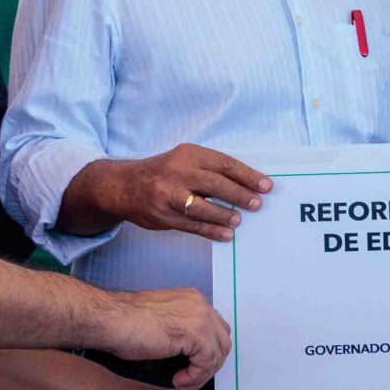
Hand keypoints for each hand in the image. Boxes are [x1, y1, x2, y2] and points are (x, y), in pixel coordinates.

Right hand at [99, 288, 230, 389]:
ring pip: (217, 354)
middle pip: (222, 342)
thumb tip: (193, 353)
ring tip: (181, 384)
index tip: (192, 370)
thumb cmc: (126, 324)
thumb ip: (183, 331)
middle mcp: (200, 305)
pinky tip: (178, 381)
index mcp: (193, 300)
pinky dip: (195, 377)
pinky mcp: (194, 333)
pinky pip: (206, 362)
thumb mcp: (164, 323)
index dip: (207, 355)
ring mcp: (200, 317)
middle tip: (189, 381)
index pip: (216, 330)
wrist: (111, 321)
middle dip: (208, 366)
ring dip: (201, 375)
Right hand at [113, 144, 272, 241]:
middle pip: (215, 184)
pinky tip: (225, 235)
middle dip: (240, 195)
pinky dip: (210, 230)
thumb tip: (247, 186)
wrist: (124, 186)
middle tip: (257, 204)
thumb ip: (210, 170)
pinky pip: (191, 225)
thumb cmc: (163, 172)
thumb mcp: (184, 161)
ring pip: (202, 207)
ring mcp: (168, 195)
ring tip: (239, 220)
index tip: (266, 185)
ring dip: (224, 215)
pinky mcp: (163, 215)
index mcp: (188, 154)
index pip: (224, 163)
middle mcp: (178, 172)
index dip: (248, 175)